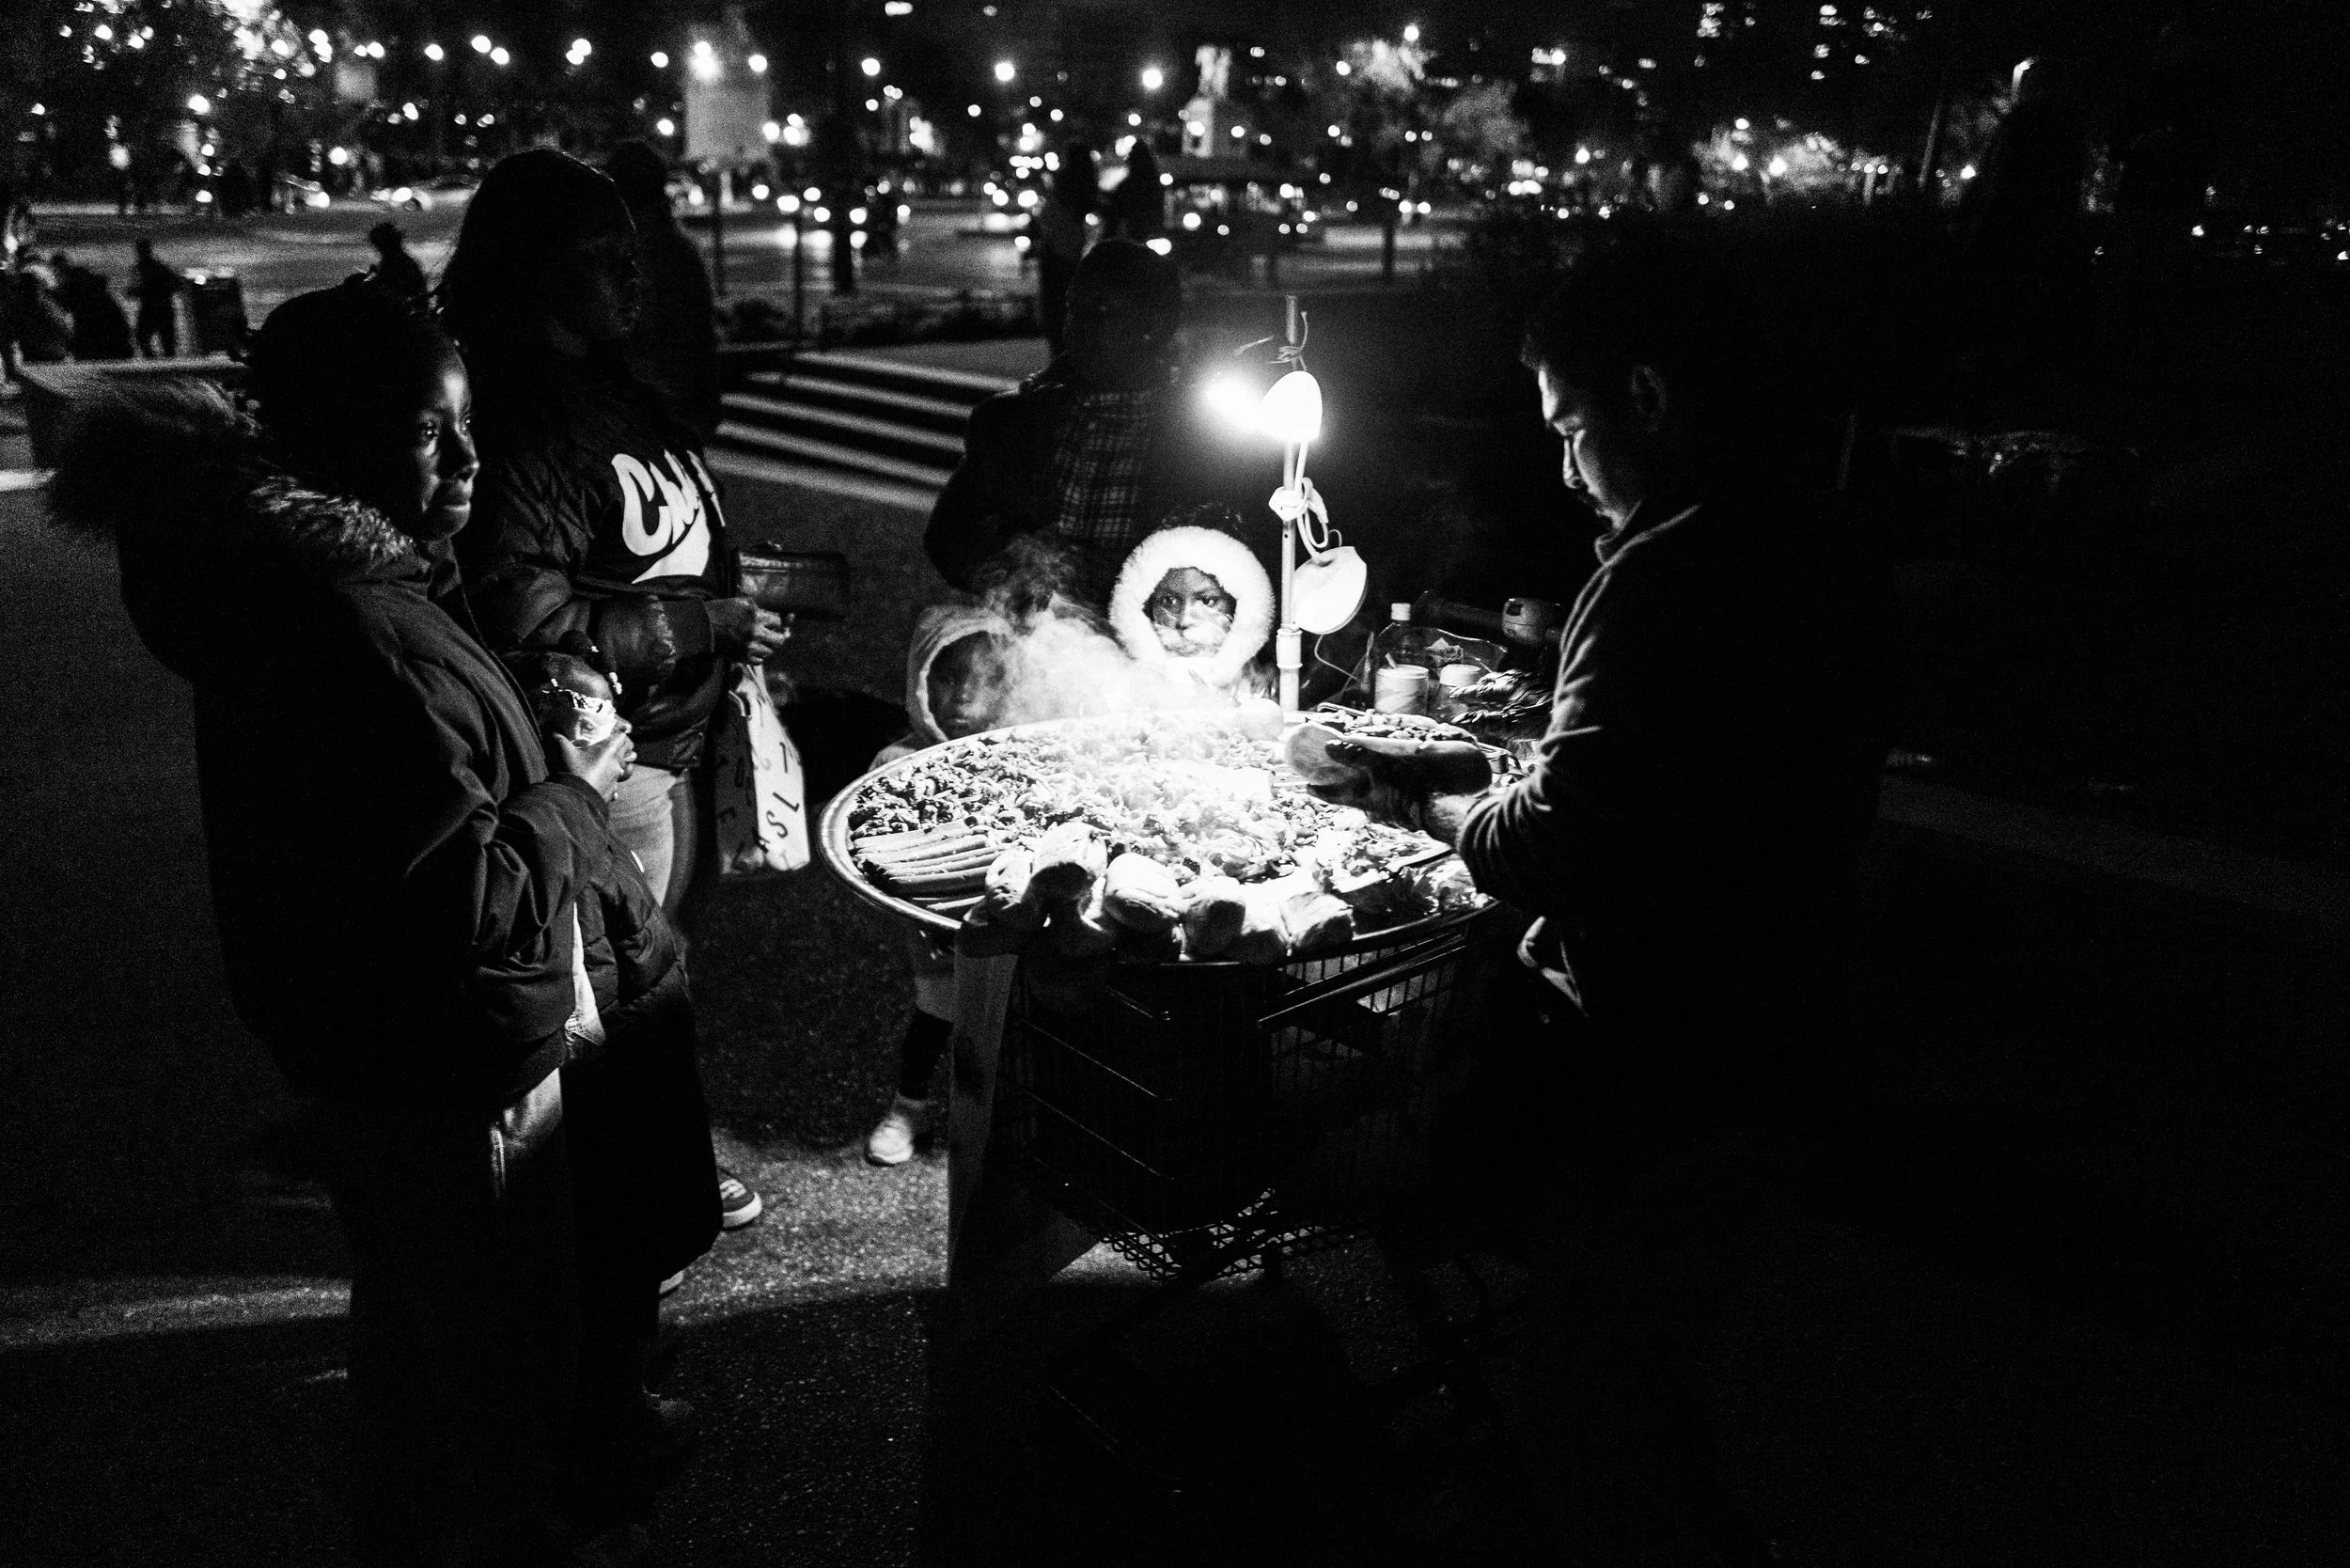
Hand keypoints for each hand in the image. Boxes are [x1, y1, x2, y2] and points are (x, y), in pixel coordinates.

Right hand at [549, 720, 634, 800]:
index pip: (624, 738)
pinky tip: (600, 782)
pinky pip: (615, 785)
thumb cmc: (573, 772)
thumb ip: (560, 740)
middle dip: (621, 750)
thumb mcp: (565, 753)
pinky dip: (609, 782)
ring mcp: (616, 779)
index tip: (613, 736)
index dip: (620, 735)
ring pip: (622, 769)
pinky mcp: (612, 792)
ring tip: (603, 766)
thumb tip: (554, 734)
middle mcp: (616, 764)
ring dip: (615, 767)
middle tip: (609, 750)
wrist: (576, 798)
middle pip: (627, 753)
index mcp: (609, 751)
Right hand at [708, 597, 790, 664]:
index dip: (776, 622)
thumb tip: (773, 614)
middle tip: (774, 635)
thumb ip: (758, 607)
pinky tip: (751, 649)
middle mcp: (756, 632)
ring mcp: (750, 646)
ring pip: (770, 651)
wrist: (702, 627)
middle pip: (780, 640)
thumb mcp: (740, 602)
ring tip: (759, 641)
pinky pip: (759, 660)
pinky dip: (758, 656)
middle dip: (777, 636)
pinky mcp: (743, 657)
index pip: (778, 621)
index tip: (774, 622)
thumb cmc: (719, 611)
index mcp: (756, 616)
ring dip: (766, 646)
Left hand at [1308, 736, 1492, 839]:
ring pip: (1368, 791)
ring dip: (1361, 780)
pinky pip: (1386, 789)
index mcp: (1363, 798)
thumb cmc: (1410, 787)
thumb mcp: (1380, 766)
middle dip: (1340, 782)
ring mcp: (1390, 805)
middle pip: (1350, 793)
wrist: (1444, 806)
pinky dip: (1380, 779)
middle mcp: (1374, 804)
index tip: (1307, 785)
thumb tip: (1328, 746)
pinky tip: (1387, 771)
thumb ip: (1355, 755)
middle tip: (1331, 771)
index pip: (1333, 795)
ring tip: (1357, 767)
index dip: (1319, 790)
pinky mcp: (1405, 803)